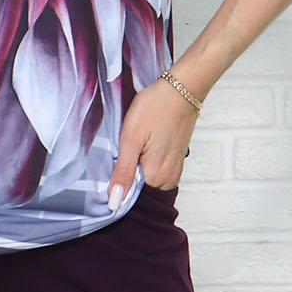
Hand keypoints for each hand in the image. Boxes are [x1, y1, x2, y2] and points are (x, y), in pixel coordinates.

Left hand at [107, 76, 198, 208]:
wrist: (180, 89)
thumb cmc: (156, 108)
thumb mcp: (131, 139)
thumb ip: (123, 173)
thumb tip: (114, 202)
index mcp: (157, 177)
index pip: (129, 196)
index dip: (116, 183)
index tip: (112, 164)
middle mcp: (168, 179)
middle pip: (138, 189)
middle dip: (126, 176)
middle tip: (123, 151)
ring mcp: (174, 170)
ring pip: (146, 180)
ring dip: (136, 168)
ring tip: (134, 147)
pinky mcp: (176, 161)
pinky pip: (156, 171)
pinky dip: (146, 163)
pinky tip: (143, 147)